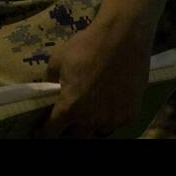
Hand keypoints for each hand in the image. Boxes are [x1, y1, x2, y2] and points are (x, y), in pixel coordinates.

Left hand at [43, 17, 150, 137]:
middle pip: (76, 138)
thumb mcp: (58, 60)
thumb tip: (51, 91)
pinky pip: (116, 122)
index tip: (45, 128)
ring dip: (91, 124)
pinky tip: (109, 102)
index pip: (52, 132)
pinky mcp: (130, 114)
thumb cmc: (87, 46)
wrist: (123, 37)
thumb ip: (51, 81)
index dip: (46, 130)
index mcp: (70, 107)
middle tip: (68, 119)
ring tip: (90, 109)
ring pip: (98, 131)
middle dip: (69, 131)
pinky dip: (111, 116)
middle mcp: (91, 119)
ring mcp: (113, 119)